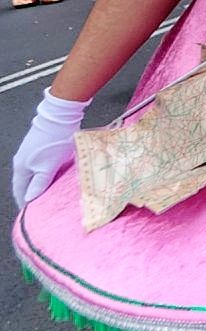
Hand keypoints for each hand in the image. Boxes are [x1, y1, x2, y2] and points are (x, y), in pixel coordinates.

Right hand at [12, 88, 89, 206]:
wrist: (60, 117)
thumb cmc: (53, 142)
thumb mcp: (47, 167)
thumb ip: (39, 184)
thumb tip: (30, 199)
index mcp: (20, 168)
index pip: (19, 191)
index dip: (26, 202)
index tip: (33, 213)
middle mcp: (22, 161)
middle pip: (26, 183)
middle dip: (33, 194)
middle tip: (44, 205)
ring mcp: (31, 153)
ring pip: (35, 175)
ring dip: (42, 184)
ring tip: (52, 194)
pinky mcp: (41, 147)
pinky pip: (42, 166)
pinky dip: (48, 175)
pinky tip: (57, 177)